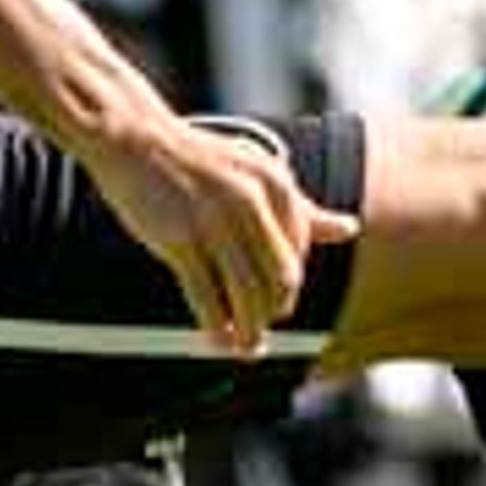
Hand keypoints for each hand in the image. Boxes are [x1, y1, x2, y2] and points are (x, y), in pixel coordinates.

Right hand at [77, 115, 361, 356]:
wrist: (134, 137)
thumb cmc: (199, 161)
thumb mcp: (258, 173)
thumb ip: (302, 207)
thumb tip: (351, 229)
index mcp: (277, 184)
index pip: (299, 253)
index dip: (289, 285)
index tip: (276, 302)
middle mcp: (251, 202)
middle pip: (281, 278)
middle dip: (276, 311)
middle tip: (264, 328)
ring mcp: (215, 221)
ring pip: (247, 294)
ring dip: (250, 330)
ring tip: (247, 348)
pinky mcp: (179, 240)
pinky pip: (206, 297)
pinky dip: (215, 328)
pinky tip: (217, 342)